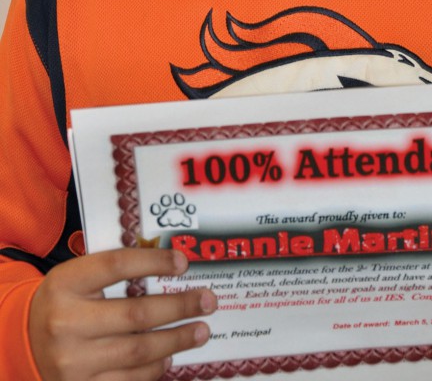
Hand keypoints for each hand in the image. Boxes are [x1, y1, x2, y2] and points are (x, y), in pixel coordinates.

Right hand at [29, 247, 216, 379]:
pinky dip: (153, 369)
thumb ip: (114, 271)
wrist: (24, 342)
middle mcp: (66, 323)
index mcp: (66, 284)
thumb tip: (170, 265)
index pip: (116, 265)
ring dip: (176, 340)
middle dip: (179, 308)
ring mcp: (72, 362)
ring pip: (137, 351)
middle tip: (207, 301)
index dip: (154, 262)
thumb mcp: (77, 277)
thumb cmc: (63, 302)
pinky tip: (169, 357)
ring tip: (200, 331)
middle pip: (136, 314)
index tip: (183, 263)